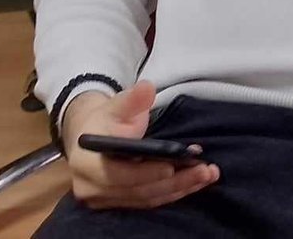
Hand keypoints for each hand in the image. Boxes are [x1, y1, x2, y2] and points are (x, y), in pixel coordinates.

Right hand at [60, 80, 219, 209]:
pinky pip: (149, 201)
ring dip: (180, 188)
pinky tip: (195, 183)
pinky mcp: (119, 203)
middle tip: (204, 170)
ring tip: (207, 175)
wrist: (91, 137)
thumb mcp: (116, 105)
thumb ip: (132, 99)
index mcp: (85, 164)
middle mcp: (91, 188)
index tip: (172, 166)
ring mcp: (104, 200)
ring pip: (147, 198)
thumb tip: (147, 88)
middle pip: (137, 190)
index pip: (116, 174)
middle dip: (174, 181)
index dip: (145, 173)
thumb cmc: (105, 119)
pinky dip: (174, 192)